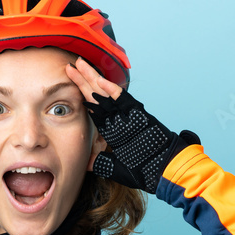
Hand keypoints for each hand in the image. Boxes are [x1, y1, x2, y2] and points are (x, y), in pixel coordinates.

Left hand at [66, 56, 199, 193]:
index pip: (93, 107)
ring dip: (92, 78)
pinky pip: (122, 99)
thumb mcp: (115, 168)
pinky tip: (99, 79)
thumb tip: (85, 164)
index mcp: (112, 128)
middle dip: (82, 80)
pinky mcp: (137, 114)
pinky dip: (111, 89)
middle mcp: (118, 118)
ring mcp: (127, 115)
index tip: (69, 86)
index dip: (80, 96)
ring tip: (79, 64)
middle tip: (70, 66)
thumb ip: (101, 163)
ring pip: (106, 92)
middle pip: (96, 95)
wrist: (165, 170)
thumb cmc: (144, 170)